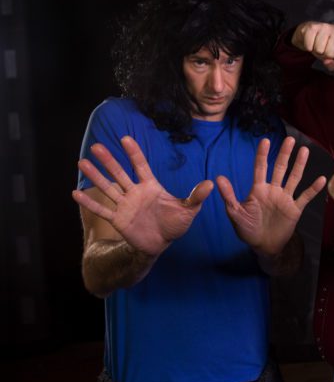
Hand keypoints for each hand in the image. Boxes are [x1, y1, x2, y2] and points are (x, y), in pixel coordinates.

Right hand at [72, 136, 212, 256]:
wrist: (161, 243)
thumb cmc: (175, 224)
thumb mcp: (188, 210)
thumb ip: (196, 196)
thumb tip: (211, 183)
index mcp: (151, 186)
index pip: (141, 166)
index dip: (134, 153)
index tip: (125, 138)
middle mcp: (135, 192)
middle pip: (119, 173)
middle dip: (108, 160)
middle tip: (96, 145)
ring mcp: (125, 205)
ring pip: (108, 187)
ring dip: (95, 176)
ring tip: (82, 162)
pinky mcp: (118, 219)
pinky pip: (102, 209)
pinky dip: (89, 203)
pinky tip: (75, 193)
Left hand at [216, 137, 326, 255]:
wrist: (263, 246)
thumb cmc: (247, 229)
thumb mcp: (235, 213)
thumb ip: (229, 196)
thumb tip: (218, 178)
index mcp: (259, 189)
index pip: (261, 168)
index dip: (262, 155)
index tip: (265, 140)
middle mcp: (273, 190)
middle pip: (280, 168)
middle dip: (284, 154)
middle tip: (290, 139)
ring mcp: (285, 199)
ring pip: (294, 178)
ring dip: (299, 165)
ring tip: (304, 151)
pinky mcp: (295, 209)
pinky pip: (305, 197)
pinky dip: (313, 189)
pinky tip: (321, 179)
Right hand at [290, 21, 333, 70]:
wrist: (307, 33)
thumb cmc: (322, 46)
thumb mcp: (331, 58)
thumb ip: (332, 65)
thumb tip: (328, 62)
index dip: (333, 58)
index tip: (331, 52)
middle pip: (330, 54)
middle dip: (324, 55)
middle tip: (322, 48)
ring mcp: (325, 26)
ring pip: (319, 50)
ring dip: (315, 50)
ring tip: (316, 44)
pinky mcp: (312, 27)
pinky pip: (309, 46)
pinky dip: (308, 47)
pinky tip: (311, 41)